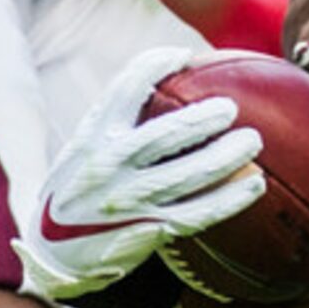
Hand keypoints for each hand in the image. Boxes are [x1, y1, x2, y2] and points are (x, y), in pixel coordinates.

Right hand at [13, 47, 264, 303]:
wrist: (54, 252)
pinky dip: (229, 199)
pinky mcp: (150, 231)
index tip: (183, 55)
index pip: (123, 91)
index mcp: (92, 137)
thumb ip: (118, 122)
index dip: (154, 66)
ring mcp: (128, 201)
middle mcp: (108, 167)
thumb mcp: (85, 149)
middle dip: (198, 120)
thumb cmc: (81, 189)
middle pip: (160, 137)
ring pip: (185, 177)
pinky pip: (197, 214)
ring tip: (253, 141)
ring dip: (224, 158)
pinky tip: (255, 185)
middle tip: (230, 108)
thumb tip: (171, 83)